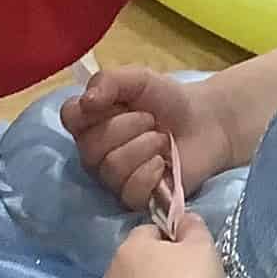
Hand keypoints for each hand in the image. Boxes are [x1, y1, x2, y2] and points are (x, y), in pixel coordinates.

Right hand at [61, 65, 236, 211]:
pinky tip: (163, 163)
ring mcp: (113, 178)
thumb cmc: (168, 99)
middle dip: (126, 127)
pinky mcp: (135, 198)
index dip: (90, 110)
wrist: (206, 121)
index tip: (115, 102)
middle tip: (150, 120)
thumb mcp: (139, 79)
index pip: (70, 116)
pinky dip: (150, 174)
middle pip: (90, 146)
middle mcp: (96, 151)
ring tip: (162, 139)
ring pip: (112, 168)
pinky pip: (129, 192)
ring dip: (144, 147)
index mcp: (91, 120)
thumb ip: (109, 81)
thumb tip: (86, 101)